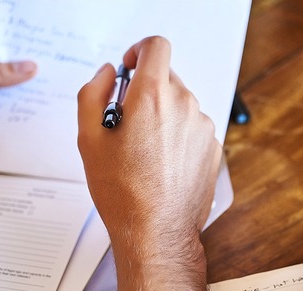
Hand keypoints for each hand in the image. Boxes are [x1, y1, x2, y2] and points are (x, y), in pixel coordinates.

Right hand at [77, 37, 234, 290]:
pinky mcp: (213, 149)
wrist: (157, 232)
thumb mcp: (88, 139)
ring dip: (163, 117)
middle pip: (167, 78)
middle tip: (127, 125)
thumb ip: (94, 93)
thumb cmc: (123, 192)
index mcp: (153, 97)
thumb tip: (109, 75)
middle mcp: (185, 106)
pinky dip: (178, 137)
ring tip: (144, 153)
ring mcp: (203, 128)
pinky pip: (193, 129)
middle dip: (146, 92)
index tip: (130, 68)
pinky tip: (162, 165)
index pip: (157, 46)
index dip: (140, 51)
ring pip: (181, 106)